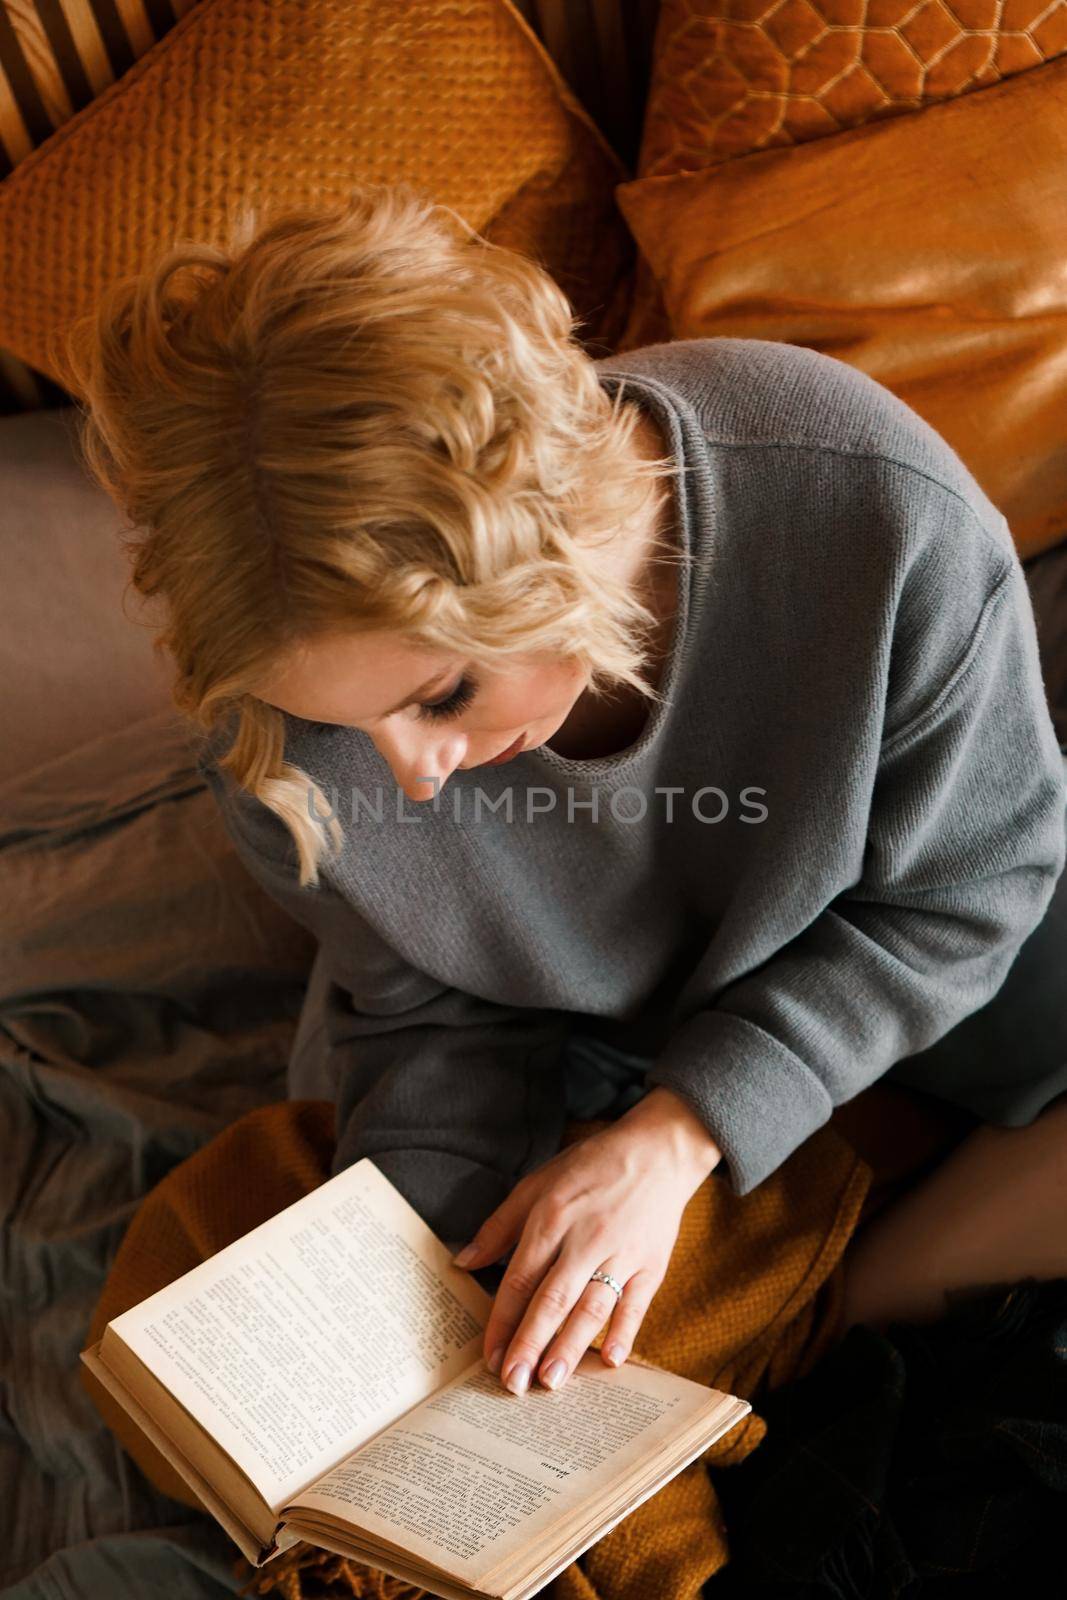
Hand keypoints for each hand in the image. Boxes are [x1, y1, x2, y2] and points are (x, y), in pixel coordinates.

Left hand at [450, 1087, 721, 1394]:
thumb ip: (499, 1227)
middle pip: (552, 1298)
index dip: (502, 1320)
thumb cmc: (590, 1167)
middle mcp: (584, 1239)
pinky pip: (636, 1303)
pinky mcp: (651, 1264)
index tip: (489, 1356)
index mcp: (550, 1219)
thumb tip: (463, 1263)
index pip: (520, 1278)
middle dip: (530, 1343)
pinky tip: (610, 1361)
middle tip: (512, 1383)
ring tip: (551, 1381)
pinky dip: (624, 1332)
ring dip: (570, 1346)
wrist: (657, 1151)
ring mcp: (621, 1254)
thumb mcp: (537, 1184)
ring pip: (591, 1306)